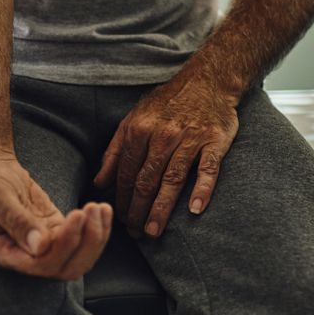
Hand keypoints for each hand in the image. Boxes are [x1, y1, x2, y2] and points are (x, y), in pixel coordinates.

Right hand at [0, 147, 110, 279]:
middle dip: (86, 243)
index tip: (76, 214)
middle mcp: (24, 256)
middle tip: (91, 210)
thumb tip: (40, 248)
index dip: (64, 245)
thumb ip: (15, 221)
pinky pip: (80, 241)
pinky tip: (102, 209)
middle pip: (65, 268)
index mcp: (4, 253)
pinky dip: (96, 228)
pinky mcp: (55, 232)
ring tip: (101, 208)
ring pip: (78, 258)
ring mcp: (43, 246)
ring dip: (95, 237)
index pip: (41, 264)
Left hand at [93, 77, 237, 238]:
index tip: (120, 219)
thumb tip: (99, 182)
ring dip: (161, 209)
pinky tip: (194, 210)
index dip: (120, 199)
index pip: (124, 173)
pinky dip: (201, 190)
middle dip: (137, 210)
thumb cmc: (166, 104)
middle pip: (145, 180)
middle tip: (135, 233)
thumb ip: (115, 151)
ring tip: (153, 231)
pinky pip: (207, 169)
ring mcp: (189, 138)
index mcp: (138, 130)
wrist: (207, 81)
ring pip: (171, 179)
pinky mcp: (214, 141)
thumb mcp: (133, 119)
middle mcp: (161, 135)